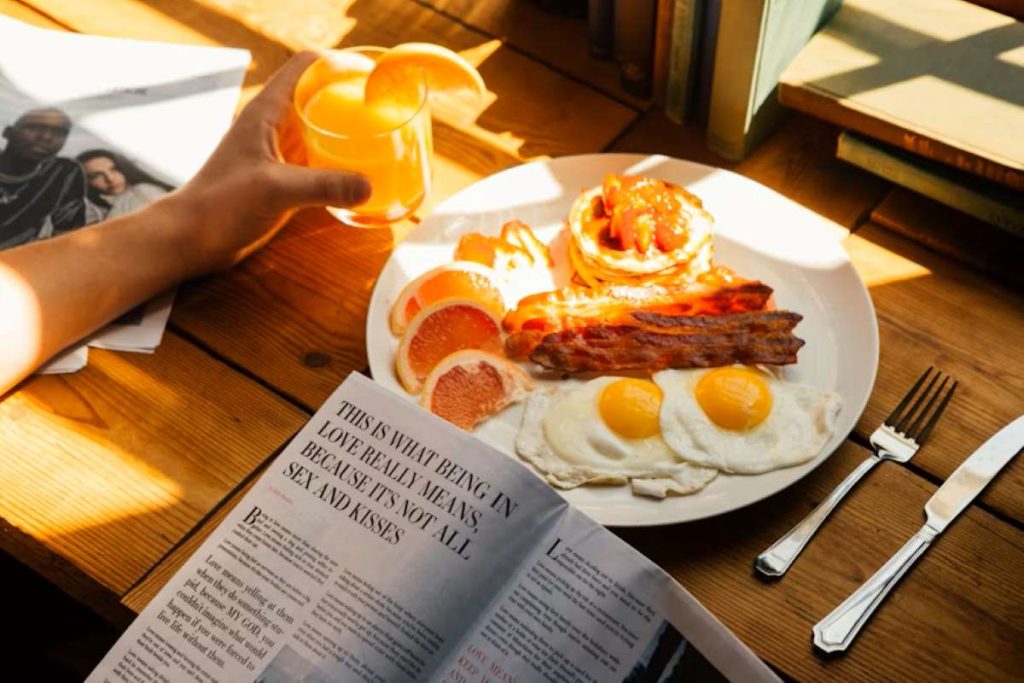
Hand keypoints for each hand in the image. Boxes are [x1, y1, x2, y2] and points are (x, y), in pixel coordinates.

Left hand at [168, 51, 370, 274]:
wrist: (192, 238)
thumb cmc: (219, 205)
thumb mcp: (275, 189)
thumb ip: (322, 186)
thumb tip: (367, 186)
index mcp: (267, 112)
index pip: (306, 67)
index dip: (338, 65)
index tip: (370, 79)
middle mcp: (274, 126)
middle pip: (319, 97)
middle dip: (350, 100)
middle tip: (385, 111)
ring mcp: (279, 153)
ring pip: (320, 130)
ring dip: (347, 133)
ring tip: (381, 139)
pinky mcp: (283, 179)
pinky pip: (319, 162)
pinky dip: (340, 163)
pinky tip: (360, 175)